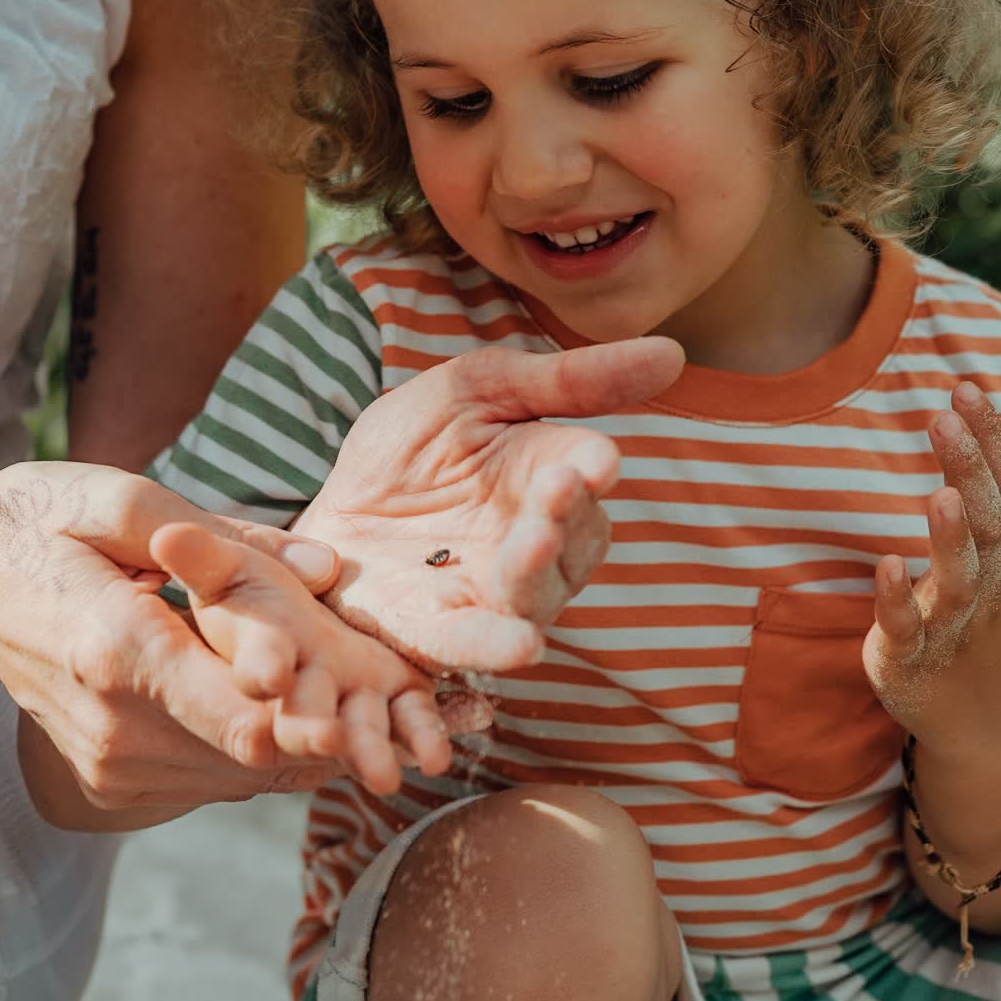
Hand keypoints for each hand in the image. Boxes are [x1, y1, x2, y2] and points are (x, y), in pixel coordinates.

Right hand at [0, 455, 442, 817]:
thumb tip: (325, 572)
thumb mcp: (122, 497)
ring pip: (243, 777)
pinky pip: (213, 778)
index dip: (317, 728)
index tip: (374, 715)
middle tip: (393, 699)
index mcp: (116, 652)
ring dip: (301, 743)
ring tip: (351, 697)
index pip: (240, 722)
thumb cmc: (38, 519)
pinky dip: (260, 748)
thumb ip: (227, 540)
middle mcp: (113, 728)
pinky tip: (282, 702)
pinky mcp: (109, 782)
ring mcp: (108, 765)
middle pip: (257, 758)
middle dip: (329, 728)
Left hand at [291, 335, 686, 676]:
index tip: (596, 460)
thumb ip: (566, 380)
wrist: (324, 508)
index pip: (586, 474)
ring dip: (539, 572)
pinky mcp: (434, 633)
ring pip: (535, 595)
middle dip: (565, 515)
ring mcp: (489, 593)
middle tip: (557, 485)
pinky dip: (498, 646)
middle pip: (574, 541)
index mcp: (545, 477)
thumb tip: (675, 354)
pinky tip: (524, 646)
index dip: (593, 469)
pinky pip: (474, 646)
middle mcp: (534, 543)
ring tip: (534, 542)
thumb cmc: (408, 448)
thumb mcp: (477, 389)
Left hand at [862, 381, 1000, 756]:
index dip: (992, 442)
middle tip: (947, 416)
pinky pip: (906, 630)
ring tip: (942, 492)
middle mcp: (989, 590)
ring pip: (958, 580)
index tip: (967, 388)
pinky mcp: (911, 661)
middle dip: (971, 471)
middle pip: (987, 526)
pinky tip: (887, 565)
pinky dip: (898, 600)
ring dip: (950, 537)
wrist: (988, 733)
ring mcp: (952, 627)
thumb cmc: (996, 637)